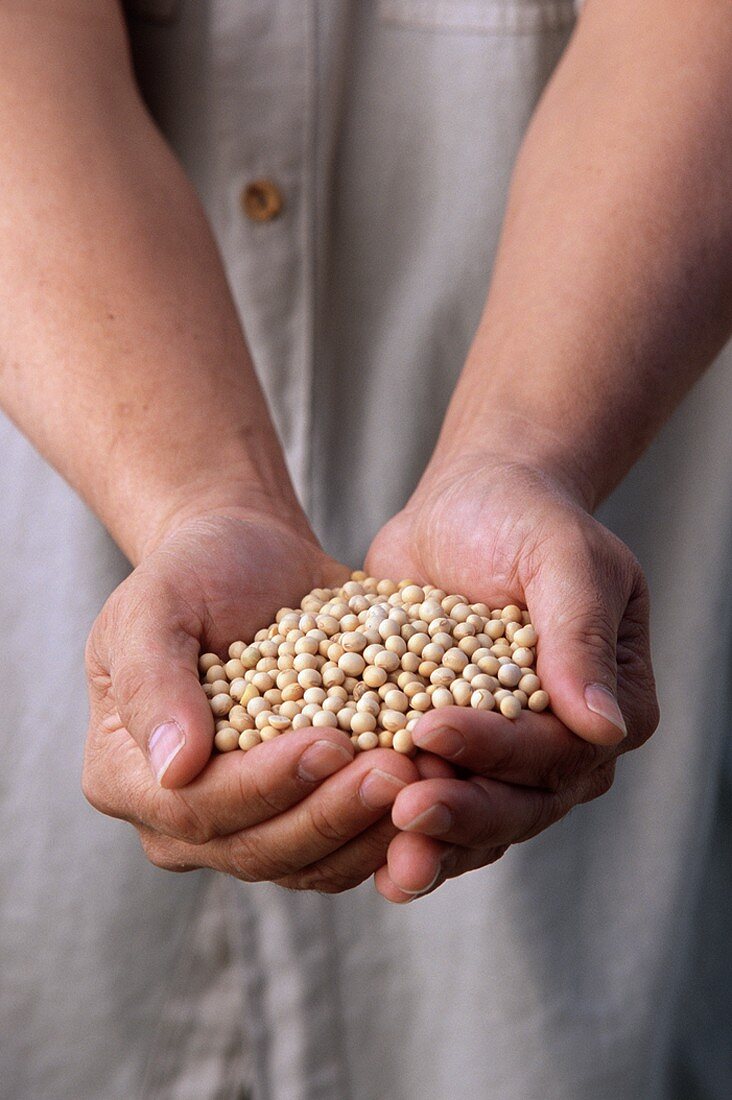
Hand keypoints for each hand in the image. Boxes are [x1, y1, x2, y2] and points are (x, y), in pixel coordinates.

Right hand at [82, 511, 419, 891]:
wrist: (251, 561)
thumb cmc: (193, 573)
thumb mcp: (154, 604)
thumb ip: (152, 679)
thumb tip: (174, 766)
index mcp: (126, 775)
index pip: (196, 806)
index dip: (265, 784)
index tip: (330, 744)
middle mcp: (180, 819)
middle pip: (258, 847)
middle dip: (331, 813)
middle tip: (399, 771)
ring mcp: (245, 825)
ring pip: (310, 862)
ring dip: (372, 830)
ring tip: (427, 781)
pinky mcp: (302, 814)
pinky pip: (347, 845)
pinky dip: (392, 826)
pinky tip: (437, 789)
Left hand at [365, 459, 659, 900]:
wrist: (469, 507)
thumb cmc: (524, 520)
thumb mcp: (561, 559)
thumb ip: (579, 636)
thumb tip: (604, 727)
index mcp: (616, 707)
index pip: (557, 750)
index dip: (497, 751)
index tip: (432, 732)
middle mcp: (568, 747)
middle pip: (520, 804)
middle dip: (461, 813)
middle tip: (404, 812)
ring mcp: (509, 760)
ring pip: (478, 821)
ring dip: (432, 842)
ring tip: (384, 862)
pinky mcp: (455, 756)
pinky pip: (435, 800)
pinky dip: (399, 826)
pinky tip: (361, 846)